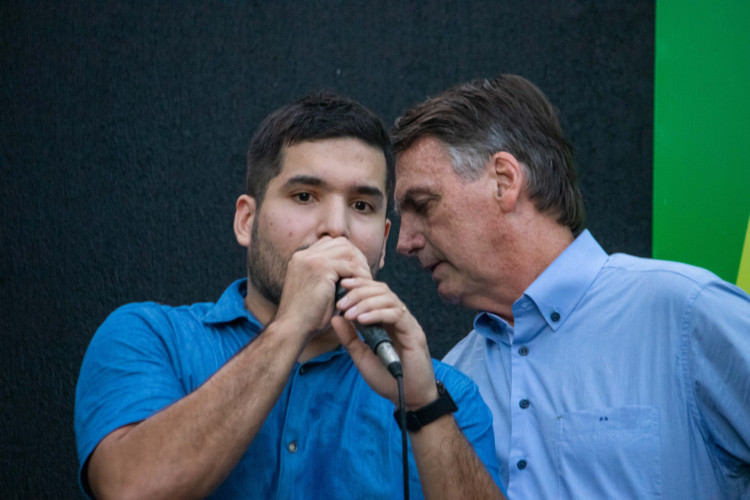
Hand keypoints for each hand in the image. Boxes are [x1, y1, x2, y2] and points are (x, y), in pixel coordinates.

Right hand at [274, 237, 372, 337]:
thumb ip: (330, 276)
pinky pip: (350, 266)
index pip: (330, 243)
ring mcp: (311, 259)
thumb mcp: (317, 289)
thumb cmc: (306, 315)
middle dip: (357, 256)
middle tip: (366, 274)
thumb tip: (355, 271)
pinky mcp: (320, 268)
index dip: (347, 254)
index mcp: (301, 258)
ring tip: (366, 281)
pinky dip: (360, 276)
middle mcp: (304, 255)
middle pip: (341, 242)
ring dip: (360, 265)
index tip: (357, 270)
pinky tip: (364, 287)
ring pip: (347, 251)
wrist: (292, 328)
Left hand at [331, 278, 438, 408]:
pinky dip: (377, 314)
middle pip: (381, 290)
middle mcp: (399, 317)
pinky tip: (362, 320)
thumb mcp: (361, 356)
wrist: (408, 397)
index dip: (359, 285)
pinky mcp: (414, 332)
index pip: (375, 292)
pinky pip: (396, 315)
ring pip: (388, 299)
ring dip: (366, 302)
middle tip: (341, 303)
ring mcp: (407, 323)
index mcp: (387, 319)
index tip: (341, 286)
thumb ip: (349, 337)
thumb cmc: (387, 377)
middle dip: (359, 292)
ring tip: (349, 313)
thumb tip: (335, 318)